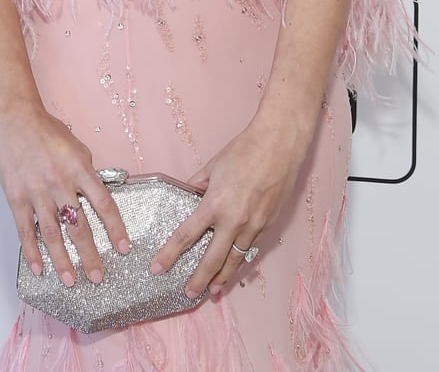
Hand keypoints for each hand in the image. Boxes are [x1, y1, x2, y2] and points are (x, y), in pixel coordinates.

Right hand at [0, 103, 129, 285]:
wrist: (15, 118)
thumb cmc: (47, 130)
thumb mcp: (77, 146)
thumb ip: (87, 172)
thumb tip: (96, 195)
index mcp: (79, 168)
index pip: (104, 204)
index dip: (115, 228)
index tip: (123, 248)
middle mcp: (60, 182)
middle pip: (79, 226)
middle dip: (90, 254)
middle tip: (98, 277)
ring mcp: (37, 192)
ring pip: (52, 234)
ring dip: (63, 261)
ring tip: (71, 281)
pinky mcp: (16, 197)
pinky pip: (25, 230)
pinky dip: (32, 252)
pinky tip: (39, 268)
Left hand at [150, 115, 310, 297]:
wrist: (280, 144)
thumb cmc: (245, 150)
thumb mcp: (213, 166)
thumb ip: (198, 184)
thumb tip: (190, 194)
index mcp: (215, 204)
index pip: (186, 236)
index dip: (170, 254)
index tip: (158, 267)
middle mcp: (234, 221)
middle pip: (212, 259)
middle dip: (198, 279)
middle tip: (188, 293)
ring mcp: (254, 226)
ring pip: (235, 260)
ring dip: (222, 277)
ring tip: (212, 290)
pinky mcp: (268, 224)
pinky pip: (251, 249)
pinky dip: (241, 260)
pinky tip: (235, 266)